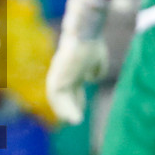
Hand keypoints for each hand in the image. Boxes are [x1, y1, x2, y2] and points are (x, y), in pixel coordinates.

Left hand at [46, 0, 111, 125]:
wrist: (85, 34)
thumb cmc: (92, 43)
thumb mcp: (97, 60)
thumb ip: (95, 70)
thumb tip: (91, 79)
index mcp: (71, 68)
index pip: (71, 87)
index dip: (76, 99)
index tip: (81, 108)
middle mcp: (62, 72)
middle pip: (64, 93)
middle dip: (69, 106)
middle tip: (75, 119)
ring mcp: (58, 74)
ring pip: (58, 96)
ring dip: (65, 110)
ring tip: (74, 120)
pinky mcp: (56, 76)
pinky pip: (57, 96)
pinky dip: (64, 107)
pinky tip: (73, 116)